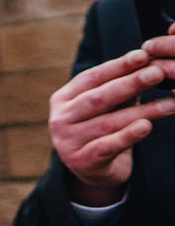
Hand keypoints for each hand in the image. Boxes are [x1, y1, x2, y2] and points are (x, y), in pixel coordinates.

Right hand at [47, 37, 174, 204]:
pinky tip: (147, 126)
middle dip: (130, 84)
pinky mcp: (83, 161)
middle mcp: (61, 118)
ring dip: (142, 111)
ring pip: (107, 122)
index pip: (91, 78)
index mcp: (63, 99)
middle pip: (98, 98)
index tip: (143, 56)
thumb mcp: (107, 107)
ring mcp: (68, 141)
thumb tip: (151, 63)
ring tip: (170, 103)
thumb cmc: (102, 129)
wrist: (92, 170)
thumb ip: (121, 88)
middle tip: (157, 73)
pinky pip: (108, 146)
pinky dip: (128, 136)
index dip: (117, 66)